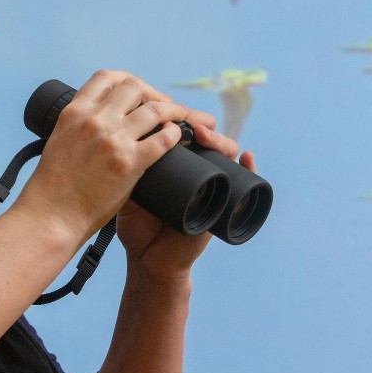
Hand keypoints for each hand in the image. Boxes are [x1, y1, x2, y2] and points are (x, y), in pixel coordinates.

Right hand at [13, 70, 193, 244]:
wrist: (51, 215)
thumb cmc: (54, 185)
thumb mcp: (60, 141)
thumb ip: (80, 126)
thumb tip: (101, 119)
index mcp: (74, 112)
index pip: (106, 78)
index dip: (127, 80)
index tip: (138, 90)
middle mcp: (94, 120)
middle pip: (134, 88)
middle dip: (152, 93)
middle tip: (161, 106)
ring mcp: (112, 140)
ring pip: (154, 109)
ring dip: (172, 110)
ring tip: (179, 117)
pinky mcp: (129, 163)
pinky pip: (163, 139)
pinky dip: (174, 134)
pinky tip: (175, 137)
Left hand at [115, 120, 256, 284]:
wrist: (150, 261)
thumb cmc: (138, 227)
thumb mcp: (129, 193)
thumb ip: (125, 170)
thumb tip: (122, 140)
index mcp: (176, 164)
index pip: (184, 132)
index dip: (180, 118)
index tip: (167, 111)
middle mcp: (197, 170)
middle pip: (208, 138)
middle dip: (200, 124)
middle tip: (188, 122)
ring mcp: (212, 185)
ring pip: (226, 154)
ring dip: (221, 141)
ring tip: (206, 135)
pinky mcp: (224, 205)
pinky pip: (245, 183)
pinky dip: (250, 168)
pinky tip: (247, 158)